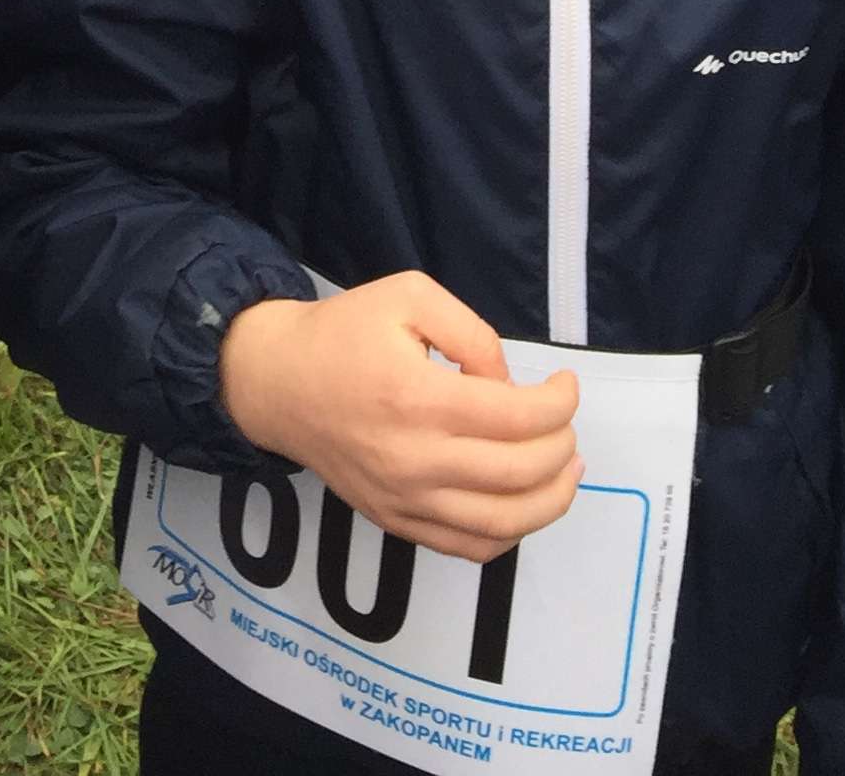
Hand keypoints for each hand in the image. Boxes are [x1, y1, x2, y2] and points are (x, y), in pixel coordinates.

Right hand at [219, 275, 582, 561]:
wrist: (277, 381)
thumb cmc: (343, 332)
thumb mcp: (408, 296)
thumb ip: (471, 333)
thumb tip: (508, 385)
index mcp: (418, 397)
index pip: (518, 416)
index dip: (559, 403)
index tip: (567, 385)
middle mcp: (415, 459)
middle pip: (519, 473)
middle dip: (562, 447)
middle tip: (566, 423)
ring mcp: (405, 500)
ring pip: (503, 525)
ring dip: (551, 501)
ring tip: (568, 470)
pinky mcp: (395, 522)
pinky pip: (468, 548)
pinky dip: (509, 534)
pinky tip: (524, 504)